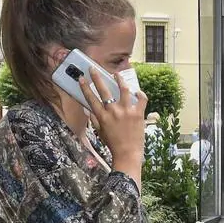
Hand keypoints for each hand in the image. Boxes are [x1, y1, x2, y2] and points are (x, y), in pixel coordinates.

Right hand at [80, 68, 148, 187]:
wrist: (128, 154)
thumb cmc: (113, 144)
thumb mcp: (100, 132)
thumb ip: (95, 120)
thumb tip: (89, 110)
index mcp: (102, 117)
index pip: (90, 98)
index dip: (85, 87)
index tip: (81, 78)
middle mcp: (113, 112)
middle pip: (103, 90)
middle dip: (97, 77)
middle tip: (93, 68)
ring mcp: (126, 111)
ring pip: (123, 89)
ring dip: (119, 80)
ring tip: (117, 74)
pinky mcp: (138, 114)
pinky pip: (141, 99)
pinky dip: (140, 94)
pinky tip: (137, 92)